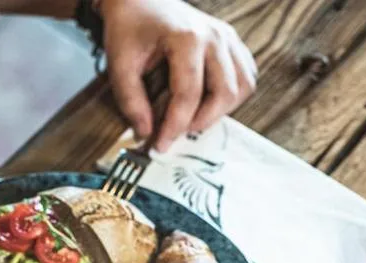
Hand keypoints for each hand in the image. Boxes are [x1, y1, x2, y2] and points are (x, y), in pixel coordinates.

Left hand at [99, 0, 256, 150]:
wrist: (140, 0)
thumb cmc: (130, 28)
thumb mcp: (119, 64)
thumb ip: (130, 101)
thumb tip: (145, 132)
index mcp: (186, 38)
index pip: (189, 94)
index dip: (174, 126)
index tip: (160, 145)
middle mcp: (214, 36)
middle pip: (224, 93)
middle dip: (200, 122)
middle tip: (176, 134)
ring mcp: (228, 37)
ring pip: (243, 86)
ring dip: (221, 111)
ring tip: (192, 118)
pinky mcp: (232, 42)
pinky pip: (246, 76)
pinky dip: (231, 95)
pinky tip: (208, 101)